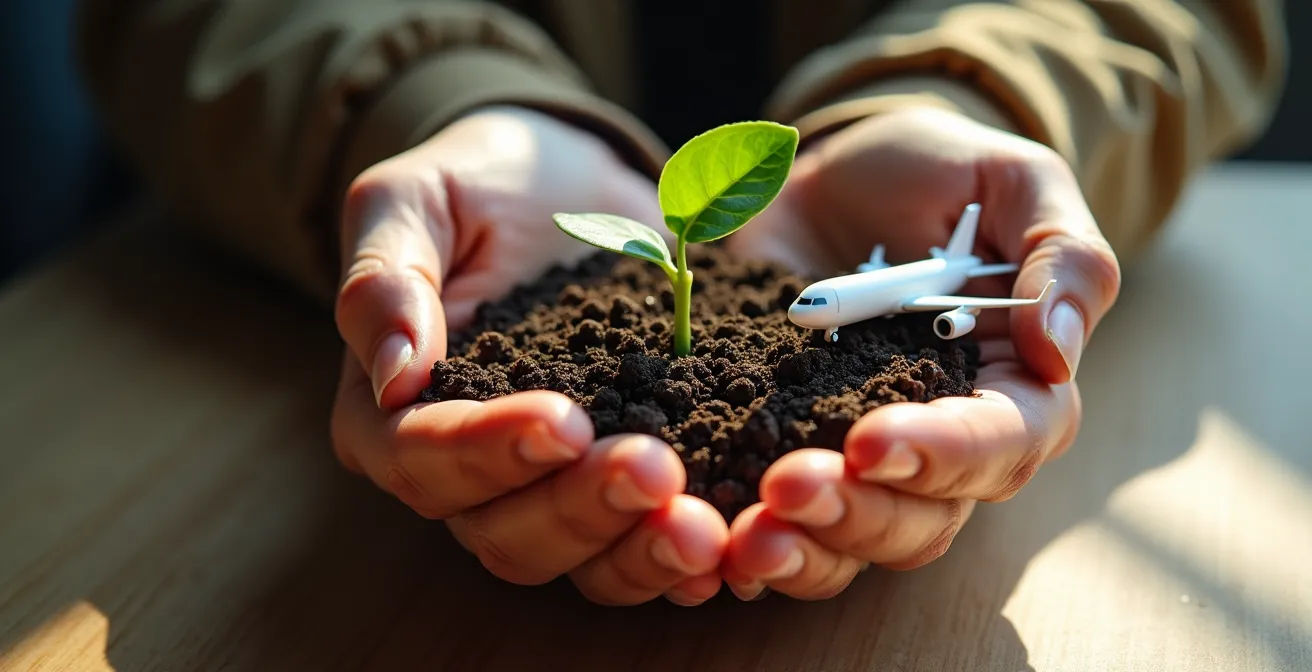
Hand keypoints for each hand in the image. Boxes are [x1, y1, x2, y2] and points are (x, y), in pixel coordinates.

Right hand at [329, 106, 728, 605]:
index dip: (491, 451)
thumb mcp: (414, 198)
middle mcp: (463, 475)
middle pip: (505, 531)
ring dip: (637, 551)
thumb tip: (393, 375)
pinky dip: (680, 559)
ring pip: (575, 561)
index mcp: (392, 414)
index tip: (566, 419)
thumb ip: (385, 276)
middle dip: (582, 508)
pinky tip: (730, 546)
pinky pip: (638, 549)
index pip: (423, 458)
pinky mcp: (615, 489)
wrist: (570, 185)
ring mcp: (544, 492)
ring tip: (703, 527)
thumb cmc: (478, 184)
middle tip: (655, 469)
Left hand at [720, 106, 1120, 599]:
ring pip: (857, 540)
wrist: (832, 176)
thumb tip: (1058, 348)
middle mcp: (945, 440)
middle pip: (925, 516)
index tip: (871, 440)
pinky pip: (785, 524)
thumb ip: (1061, 254)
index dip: (945, 454)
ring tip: (747, 538)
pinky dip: (755, 546)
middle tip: (786, 489)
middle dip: (859, 512)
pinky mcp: (791, 448)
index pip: (1004, 444)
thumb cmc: (939, 176)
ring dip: (806, 549)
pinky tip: (715, 547)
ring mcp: (863, 454)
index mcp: (1014, 384)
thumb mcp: (1012, 182)